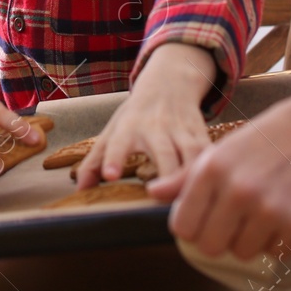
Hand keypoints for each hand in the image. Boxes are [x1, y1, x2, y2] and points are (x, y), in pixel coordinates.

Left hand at [76, 42, 215, 189]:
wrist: (170, 84)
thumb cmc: (136, 115)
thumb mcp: (111, 132)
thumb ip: (94, 162)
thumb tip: (80, 191)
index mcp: (129, 127)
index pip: (118, 143)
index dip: (114, 159)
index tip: (110, 175)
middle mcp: (156, 128)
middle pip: (164, 154)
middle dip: (165, 177)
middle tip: (160, 200)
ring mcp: (182, 131)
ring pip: (191, 157)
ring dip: (190, 180)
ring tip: (187, 205)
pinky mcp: (202, 135)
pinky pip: (209, 156)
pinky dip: (210, 174)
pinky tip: (210, 192)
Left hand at [146, 84, 290, 258]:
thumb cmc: (285, 129)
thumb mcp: (231, 144)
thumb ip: (190, 175)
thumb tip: (153, 193)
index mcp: (213, 167)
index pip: (183, 226)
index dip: (194, 226)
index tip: (208, 219)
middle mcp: (237, 190)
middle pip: (210, 247)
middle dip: (222, 238)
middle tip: (240, 218)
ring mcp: (269, 211)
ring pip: (244, 253)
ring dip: (254, 239)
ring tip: (270, 209)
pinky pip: (279, 253)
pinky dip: (284, 240)